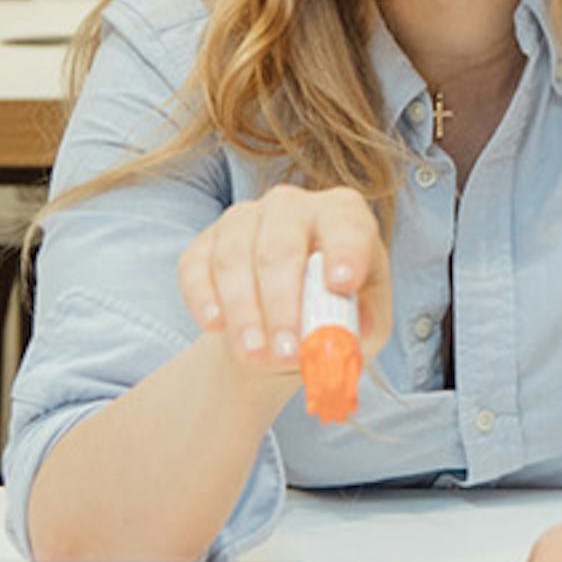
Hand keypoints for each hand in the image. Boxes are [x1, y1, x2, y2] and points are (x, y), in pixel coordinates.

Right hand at [175, 185, 390, 415]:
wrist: (283, 322)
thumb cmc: (336, 310)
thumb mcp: (365, 319)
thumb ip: (366, 322)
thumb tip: (353, 331)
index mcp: (343, 215)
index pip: (346, 223)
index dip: (345, 251)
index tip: (341, 285)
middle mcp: (293, 206)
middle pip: (282, 246)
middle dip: (282, 303)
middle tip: (286, 351)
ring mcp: (245, 218)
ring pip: (235, 257)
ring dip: (243, 310)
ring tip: (254, 355)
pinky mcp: (206, 241)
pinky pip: (196, 265)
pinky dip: (203, 297)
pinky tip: (214, 324)